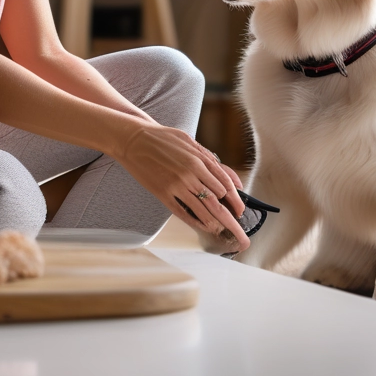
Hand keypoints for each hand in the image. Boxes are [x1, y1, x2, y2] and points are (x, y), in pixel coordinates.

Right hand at [113, 122, 249, 251]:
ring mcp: (177, 185)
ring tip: (225, 234)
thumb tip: (232, 180)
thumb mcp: (191, 142)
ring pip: (204, 210)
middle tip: (241, 236)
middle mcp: (191, 173)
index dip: (236, 201)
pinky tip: (205, 227)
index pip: (225, 184)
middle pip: (218, 201)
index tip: (241, 212)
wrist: (134, 139)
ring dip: (217, 224)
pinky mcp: (163, 194)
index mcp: (199, 159)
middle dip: (233, 221)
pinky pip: (184, 212)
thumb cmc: (163, 139)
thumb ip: (212, 161)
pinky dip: (197, 222)